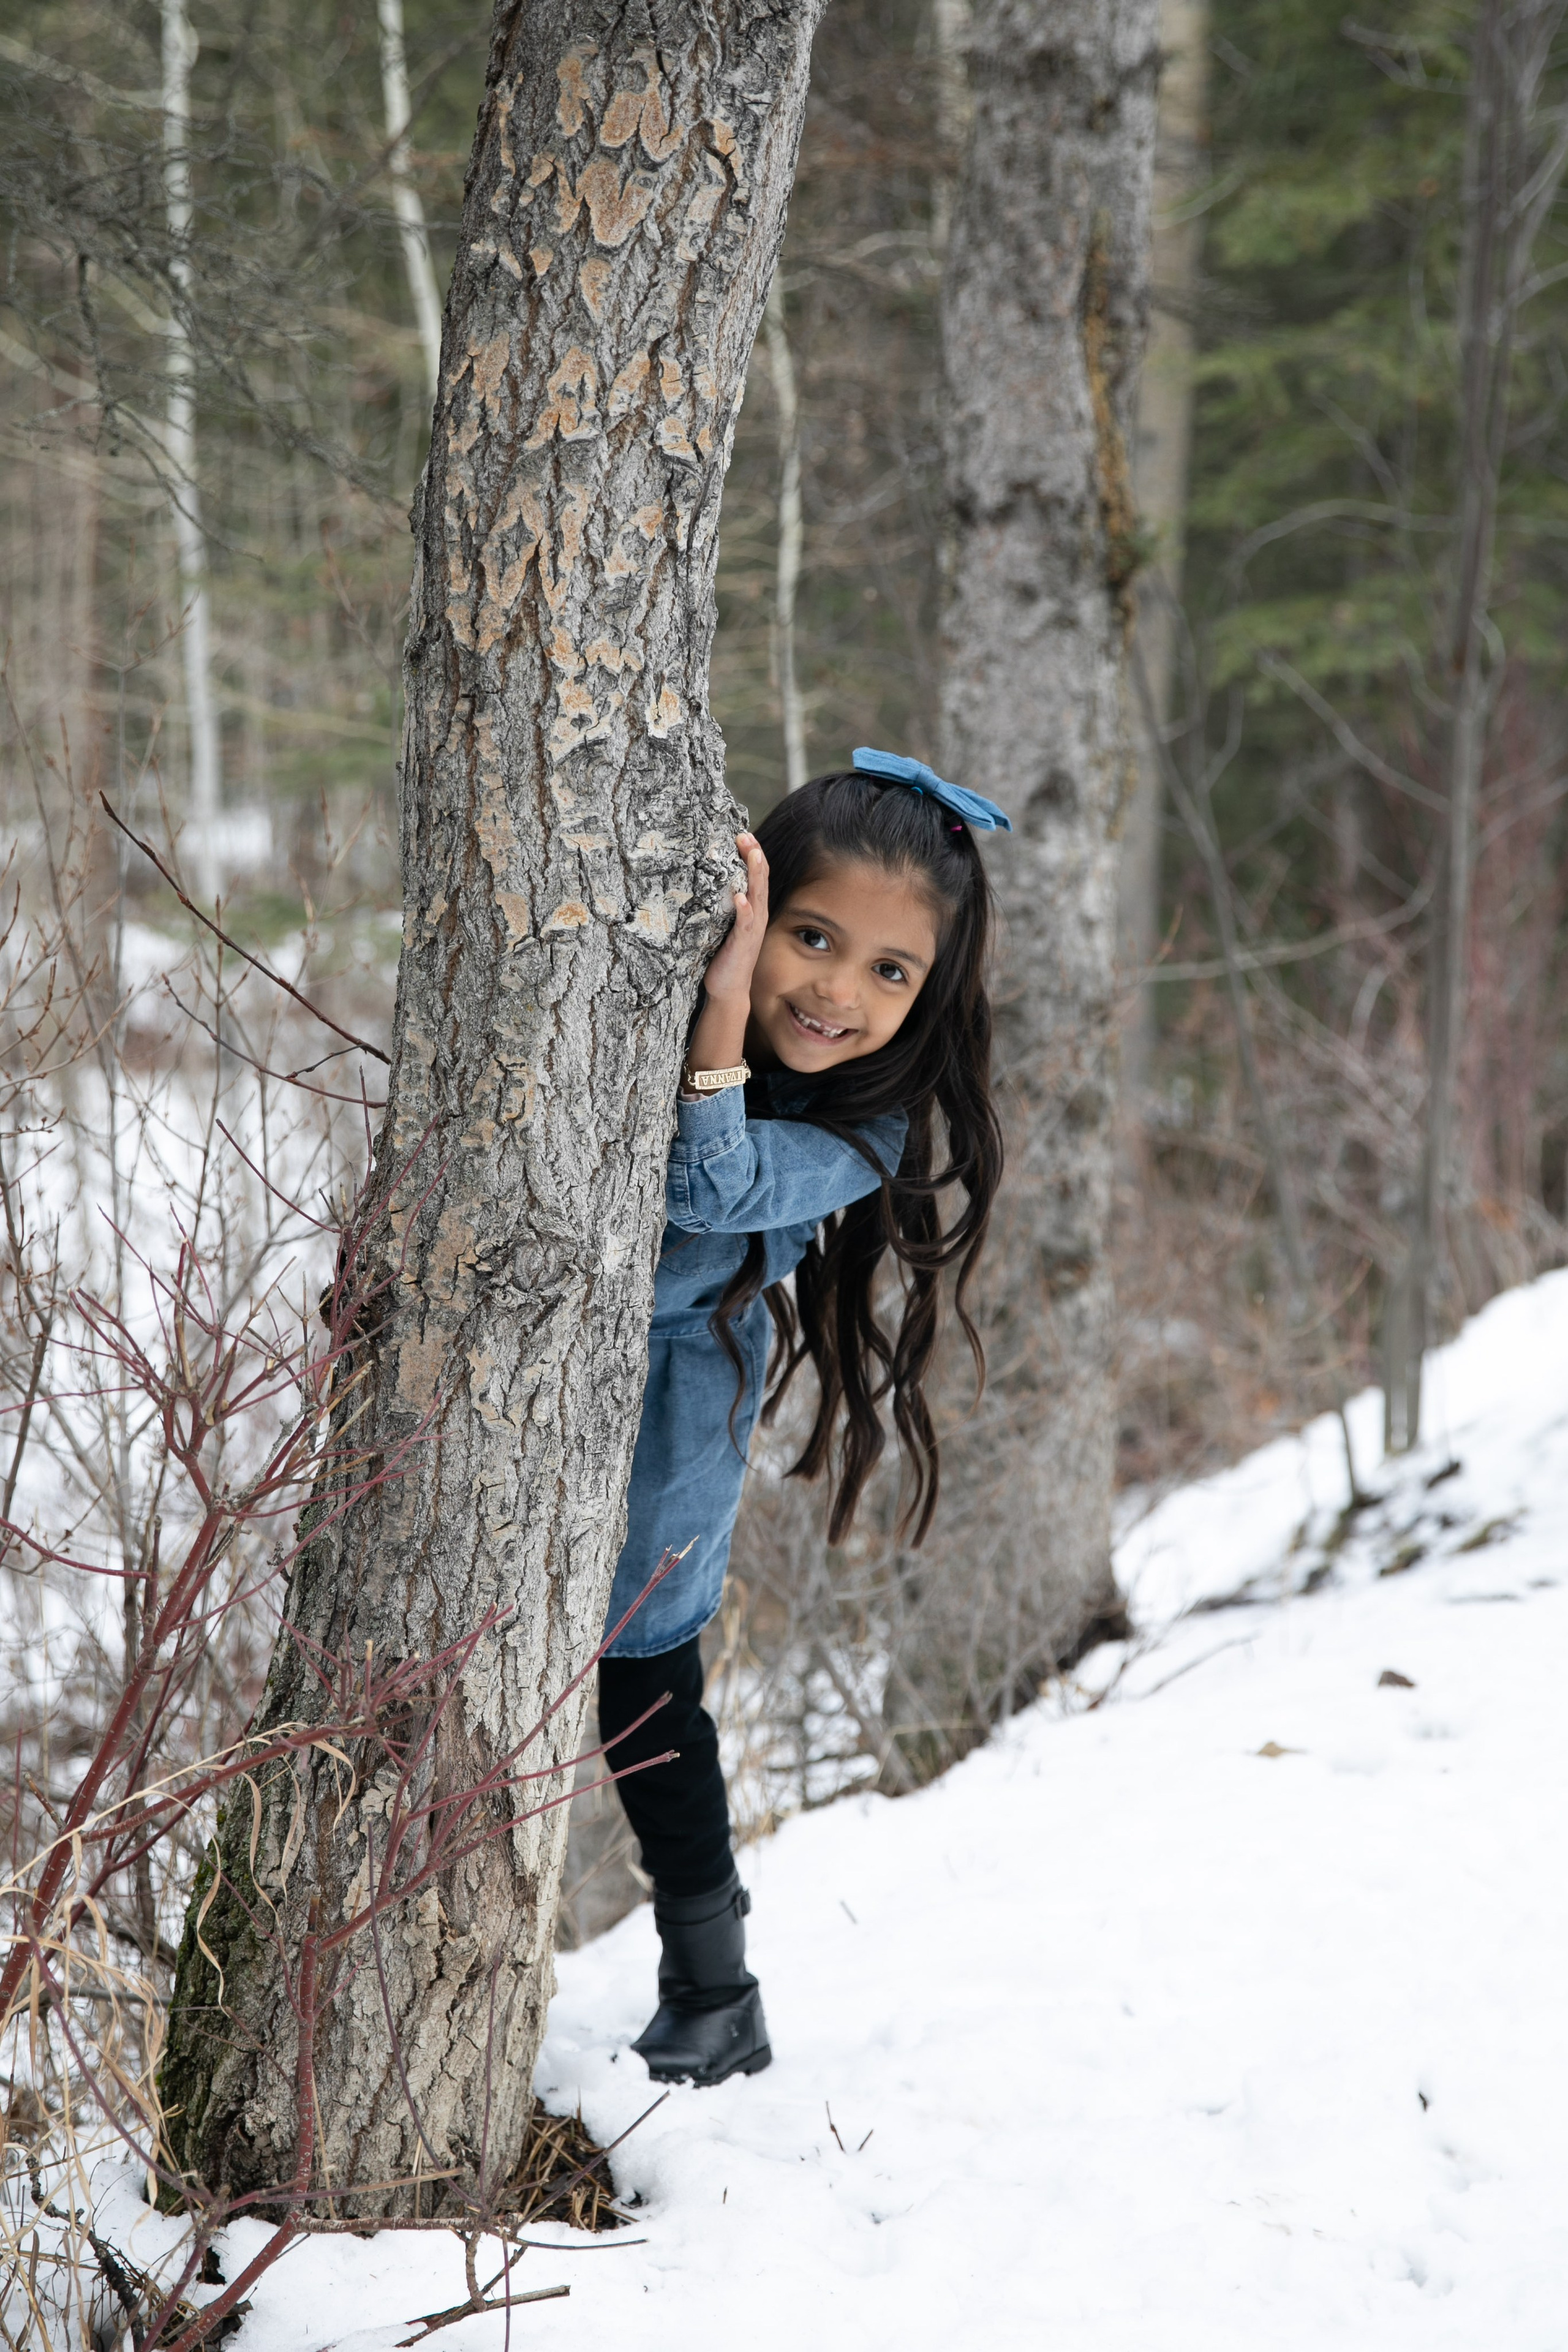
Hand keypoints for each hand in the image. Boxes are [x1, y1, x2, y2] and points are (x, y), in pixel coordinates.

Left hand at [701, 833, 769, 1005]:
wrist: (728, 989)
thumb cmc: (724, 954)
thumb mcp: (723, 923)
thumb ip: (722, 903)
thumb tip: (708, 880)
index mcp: (752, 910)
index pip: (755, 877)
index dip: (752, 855)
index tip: (743, 834)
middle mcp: (756, 916)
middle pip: (759, 881)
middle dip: (754, 857)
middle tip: (746, 835)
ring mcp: (751, 931)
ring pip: (757, 897)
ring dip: (755, 876)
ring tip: (753, 856)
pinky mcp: (742, 945)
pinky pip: (745, 925)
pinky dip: (744, 911)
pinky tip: (740, 898)